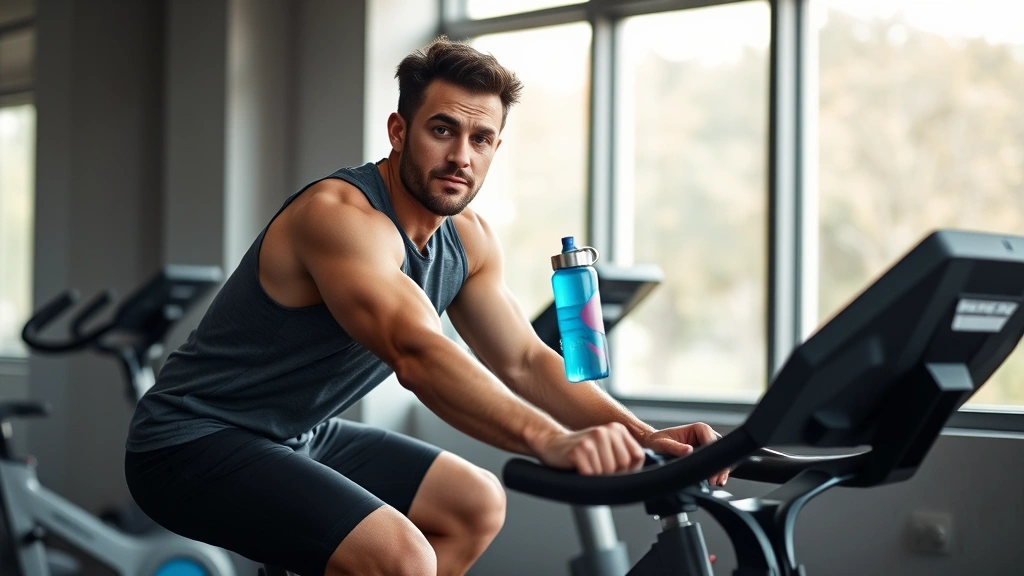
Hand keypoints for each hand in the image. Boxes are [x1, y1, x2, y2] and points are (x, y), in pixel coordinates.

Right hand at [531, 423, 645, 474]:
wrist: (552, 444)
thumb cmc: (582, 450)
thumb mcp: (607, 448)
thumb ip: (625, 456)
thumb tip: (644, 477)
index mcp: (617, 429)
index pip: (637, 457)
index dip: (627, 470)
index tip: (613, 468)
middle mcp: (607, 430)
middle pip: (622, 466)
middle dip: (610, 474)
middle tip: (595, 467)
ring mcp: (593, 438)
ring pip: (606, 472)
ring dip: (595, 476)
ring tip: (586, 465)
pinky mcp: (579, 449)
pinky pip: (591, 474)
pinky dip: (584, 477)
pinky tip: (578, 467)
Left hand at [643, 422, 729, 485]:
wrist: (653, 446)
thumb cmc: (657, 442)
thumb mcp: (663, 444)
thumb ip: (675, 447)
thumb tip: (689, 451)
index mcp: (699, 429)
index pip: (713, 442)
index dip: (713, 457)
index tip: (711, 470)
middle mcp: (706, 436)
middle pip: (720, 451)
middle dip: (719, 466)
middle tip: (715, 480)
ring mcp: (708, 447)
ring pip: (720, 459)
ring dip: (720, 471)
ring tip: (716, 482)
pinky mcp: (706, 457)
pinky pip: (716, 465)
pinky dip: (717, 473)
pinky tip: (716, 481)